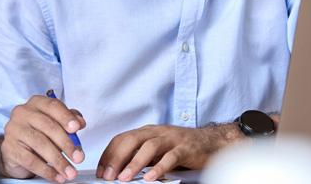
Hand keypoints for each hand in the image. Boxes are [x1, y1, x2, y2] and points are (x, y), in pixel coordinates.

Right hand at [0, 95, 85, 182]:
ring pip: (40, 145)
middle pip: (48, 127)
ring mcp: (14, 130)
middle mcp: (23, 113)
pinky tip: (56, 176)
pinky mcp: (9, 148)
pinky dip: (46, 170)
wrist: (17, 148)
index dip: (66, 117)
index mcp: (37, 102)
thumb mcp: (57, 121)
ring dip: (58, 161)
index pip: (53, 106)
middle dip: (66, 144)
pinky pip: (30, 161)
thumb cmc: (40, 130)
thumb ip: (70, 119)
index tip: (77, 128)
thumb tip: (80, 123)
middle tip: (78, 157)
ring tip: (70, 171)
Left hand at [97, 123, 242, 181]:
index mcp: (148, 132)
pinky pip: (171, 157)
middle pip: (132, 139)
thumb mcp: (157, 150)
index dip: (109, 154)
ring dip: (135, 163)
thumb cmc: (181, 147)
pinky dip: (159, 167)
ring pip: (150, 147)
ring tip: (124, 178)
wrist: (210, 142)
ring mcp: (172, 139)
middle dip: (117, 158)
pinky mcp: (186, 148)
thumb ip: (140, 156)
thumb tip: (117, 171)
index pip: (123, 138)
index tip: (100, 172)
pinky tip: (151, 178)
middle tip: (108, 176)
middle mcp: (158, 132)